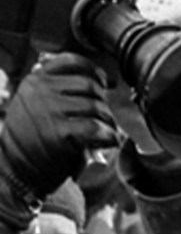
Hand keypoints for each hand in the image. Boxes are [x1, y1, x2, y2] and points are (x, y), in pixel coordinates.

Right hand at [0, 54, 115, 198]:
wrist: (18, 170)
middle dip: (103, 104)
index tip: (106, 82)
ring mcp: (48, 109)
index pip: (70, 63)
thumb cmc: (34, 141)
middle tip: (106, 120)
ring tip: (106, 133)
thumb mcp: (39, 107)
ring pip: (95, 107)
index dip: (94, 71)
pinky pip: (95, 128)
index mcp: (35, 80)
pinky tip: (107, 142)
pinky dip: (108, 136)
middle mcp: (39, 90)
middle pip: (89, 86)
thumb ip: (60, 92)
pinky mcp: (58, 132)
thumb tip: (101, 83)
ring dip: (108, 122)